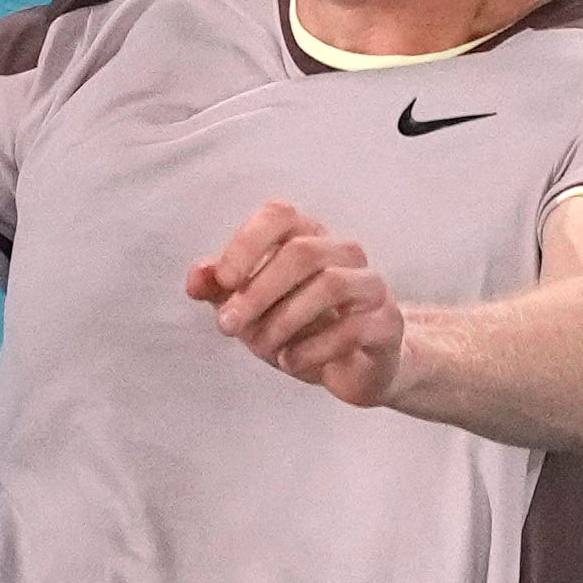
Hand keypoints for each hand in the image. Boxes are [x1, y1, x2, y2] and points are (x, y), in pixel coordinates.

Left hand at [188, 203, 406, 406]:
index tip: (222, 282)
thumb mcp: (251, 310)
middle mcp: (344, 253)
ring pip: (330, 285)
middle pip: (303, 252)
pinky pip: (352, 328)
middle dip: (257, 292)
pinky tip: (292, 362)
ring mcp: (370, 285)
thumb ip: (220, 291)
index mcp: (307, 238)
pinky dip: (313, 349)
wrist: (356, 367)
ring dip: (285, 321)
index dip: (247, 243)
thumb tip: (195, 278)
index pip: (279, 215)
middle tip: (227, 326)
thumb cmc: (299, 328)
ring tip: (264, 349)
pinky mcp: (387, 322)